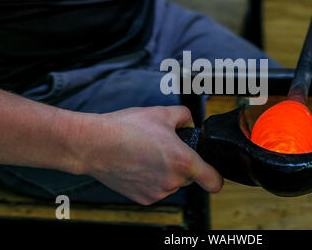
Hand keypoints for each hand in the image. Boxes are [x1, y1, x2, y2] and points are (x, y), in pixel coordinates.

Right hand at [82, 106, 222, 204]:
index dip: (216, 176)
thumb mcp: (162, 112)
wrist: (95, 144)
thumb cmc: (127, 128)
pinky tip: (138, 164)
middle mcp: (173, 181)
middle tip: (165, 148)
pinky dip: (152, 179)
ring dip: (166, 171)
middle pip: (190, 177)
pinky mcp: (143, 198)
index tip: (212, 172)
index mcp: (184, 161)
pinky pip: (156, 189)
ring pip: (172, 182)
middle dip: (183, 164)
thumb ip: (185, 116)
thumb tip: (189, 124)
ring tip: (147, 153)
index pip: (214, 182)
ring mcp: (157, 193)